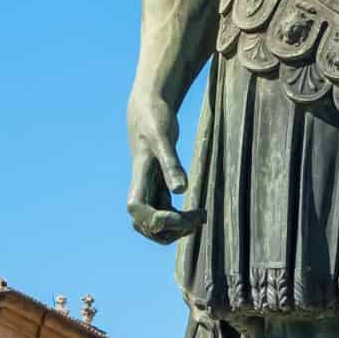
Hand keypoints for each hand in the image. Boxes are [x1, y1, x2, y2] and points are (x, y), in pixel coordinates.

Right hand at [126, 89, 200, 243]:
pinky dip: (180, 219)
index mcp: (138, 178)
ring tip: (201, 218)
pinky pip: (166, 212)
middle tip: (198, 219)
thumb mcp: (164, 139)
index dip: (154, 221)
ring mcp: (149, 189)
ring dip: (176, 229)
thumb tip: (181, 191)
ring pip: (156, 224)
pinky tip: (198, 214)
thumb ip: (171, 164)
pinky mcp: (158, 186)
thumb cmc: (154, 120)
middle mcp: (141, 188)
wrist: (148, 107)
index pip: (137, 211)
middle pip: (146, 224)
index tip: (179, 217)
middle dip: (171, 229)